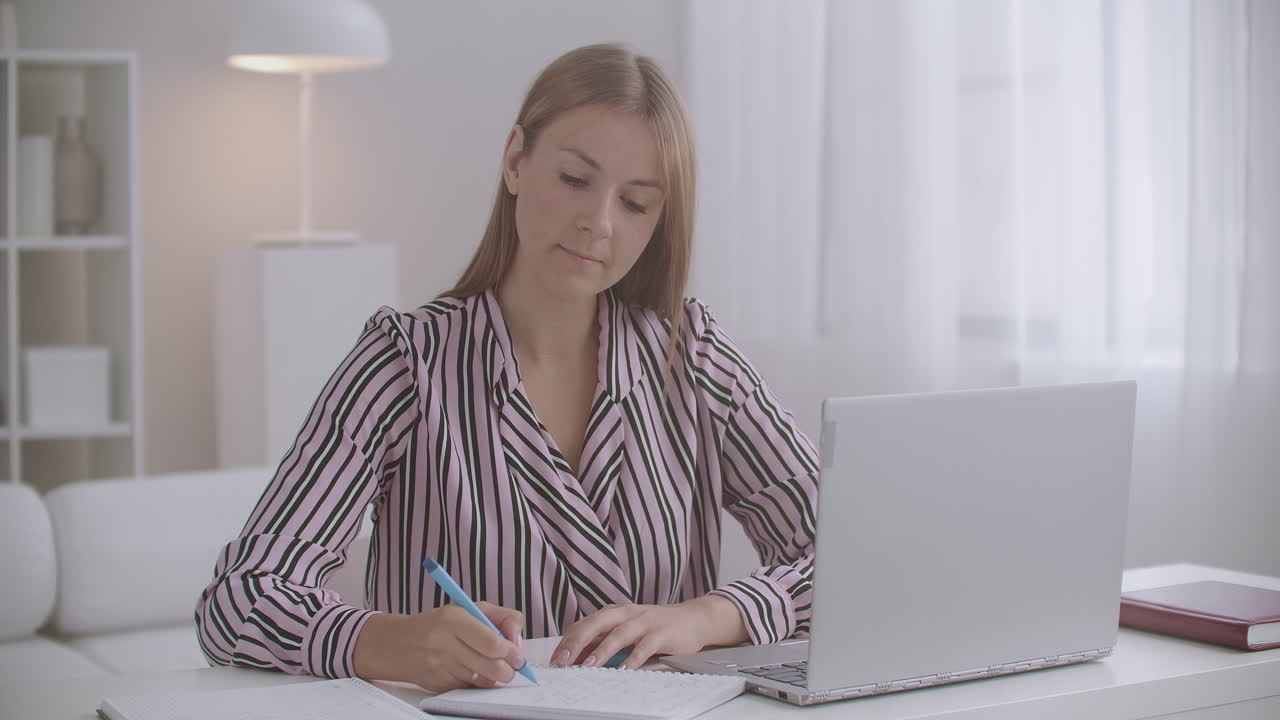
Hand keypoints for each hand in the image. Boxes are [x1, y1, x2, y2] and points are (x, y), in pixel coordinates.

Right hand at [353, 602, 524, 692]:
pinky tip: (473, 672)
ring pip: (482, 680)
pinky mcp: (435, 684)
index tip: (517, 655)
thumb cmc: (440, 624)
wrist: (396, 644)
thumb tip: (518, 641)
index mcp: (454, 619)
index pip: (491, 642)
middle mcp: (444, 643)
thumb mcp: (469, 608)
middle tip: (511, 667)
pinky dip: (477, 683)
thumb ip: (500, 618)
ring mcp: (438, 666)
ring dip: (494, 678)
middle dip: (508, 670)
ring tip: (493, 668)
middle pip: (491, 666)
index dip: (511, 652)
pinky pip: (468, 688)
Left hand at [551, 595, 746, 670]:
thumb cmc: (655, 626)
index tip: (555, 661)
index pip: (584, 625)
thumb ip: (604, 640)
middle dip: (577, 643)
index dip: (567, 642)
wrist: (692, 618)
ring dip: (601, 651)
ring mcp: (644, 622)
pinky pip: (644, 647)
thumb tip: (577, 656)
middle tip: (563, 662)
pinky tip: (624, 671)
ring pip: (618, 635)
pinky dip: (633, 659)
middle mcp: (626, 614)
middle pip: (596, 625)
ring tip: (588, 667)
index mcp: (614, 613)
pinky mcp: (661, 633)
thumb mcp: (626, 629)